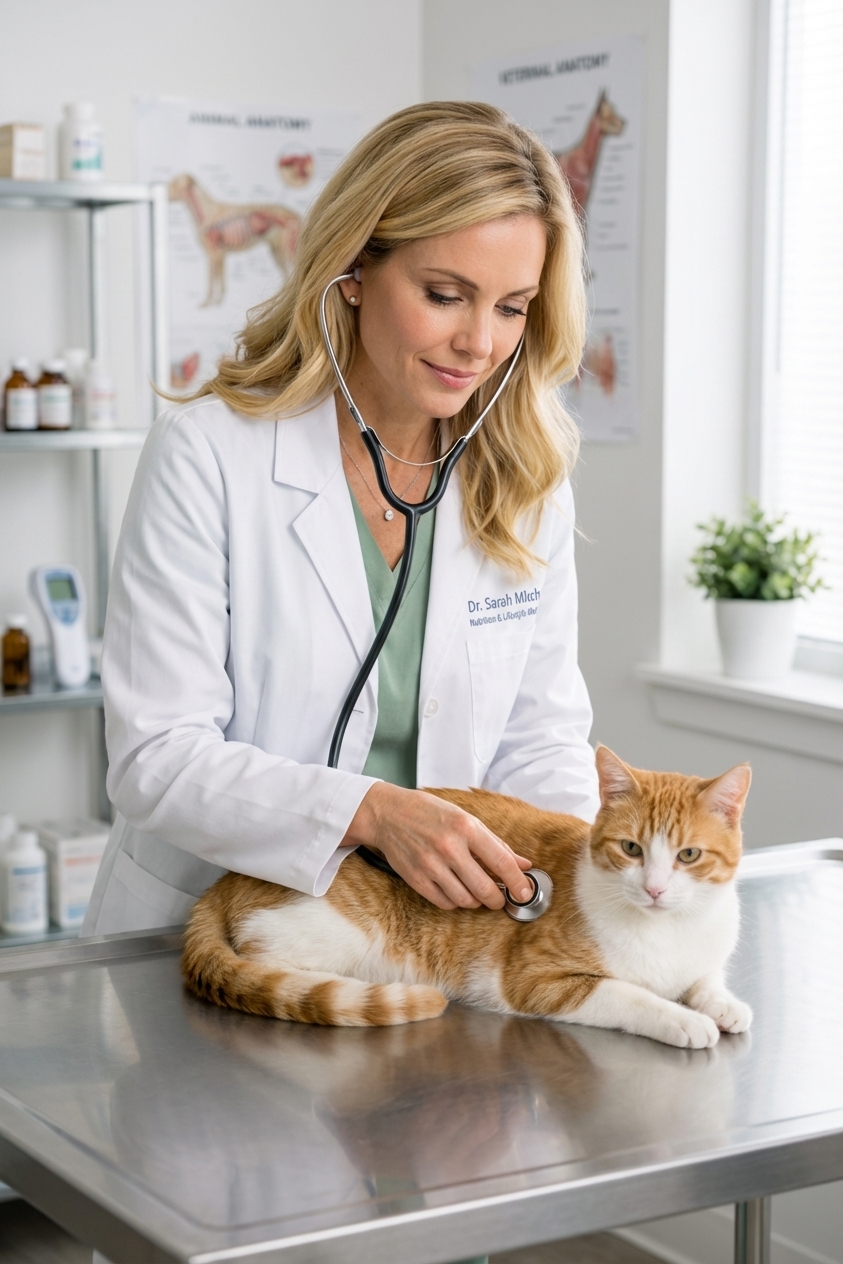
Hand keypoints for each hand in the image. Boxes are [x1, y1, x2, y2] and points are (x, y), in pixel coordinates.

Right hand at [342, 783, 532, 910]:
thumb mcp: (466, 819)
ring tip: (476, 891)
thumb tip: (523, 864)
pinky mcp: (416, 879)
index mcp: (466, 827)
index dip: (518, 883)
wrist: (388, 814)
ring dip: (476, 901)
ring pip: (466, 900)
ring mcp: (431, 865)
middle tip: (501, 898)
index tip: (525, 893)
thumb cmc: (430, 813)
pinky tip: (456, 890)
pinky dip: (456, 902)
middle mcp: (449, 847)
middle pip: (485, 889)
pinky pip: (445, 903)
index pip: (501, 863)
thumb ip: (496, 844)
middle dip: (498, 899)